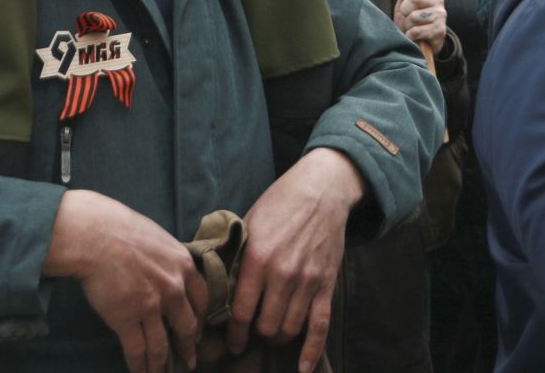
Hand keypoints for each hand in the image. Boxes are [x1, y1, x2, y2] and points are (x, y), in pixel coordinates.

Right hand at [45, 189, 204, 372]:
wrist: (92, 234)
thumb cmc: (118, 226)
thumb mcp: (156, 236)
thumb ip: (166, 258)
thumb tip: (163, 267)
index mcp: (183, 265)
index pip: (202, 299)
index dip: (201, 318)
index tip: (197, 328)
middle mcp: (173, 289)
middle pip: (187, 326)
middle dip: (188, 346)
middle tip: (190, 359)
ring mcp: (151, 307)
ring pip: (162, 345)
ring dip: (162, 364)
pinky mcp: (127, 320)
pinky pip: (137, 351)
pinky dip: (140, 367)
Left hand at [228, 148, 363, 372]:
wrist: (321, 190)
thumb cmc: (279, 203)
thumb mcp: (249, 224)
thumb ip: (237, 256)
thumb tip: (219, 285)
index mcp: (257, 259)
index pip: (241, 311)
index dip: (234, 333)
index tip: (230, 342)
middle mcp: (282, 274)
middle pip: (265, 325)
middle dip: (255, 336)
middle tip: (249, 338)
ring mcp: (307, 281)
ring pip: (289, 328)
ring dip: (277, 338)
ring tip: (269, 335)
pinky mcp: (326, 284)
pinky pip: (320, 326)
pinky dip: (312, 351)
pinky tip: (304, 368)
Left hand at [394, 0, 447, 50]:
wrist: (420, 44)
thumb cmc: (411, 21)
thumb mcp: (405, 4)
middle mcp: (437, 0)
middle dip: (404, 11)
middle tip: (407, 17)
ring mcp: (441, 15)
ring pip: (414, 16)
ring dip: (407, 25)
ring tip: (412, 28)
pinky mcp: (440, 31)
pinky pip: (416, 31)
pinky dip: (410, 36)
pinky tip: (415, 37)